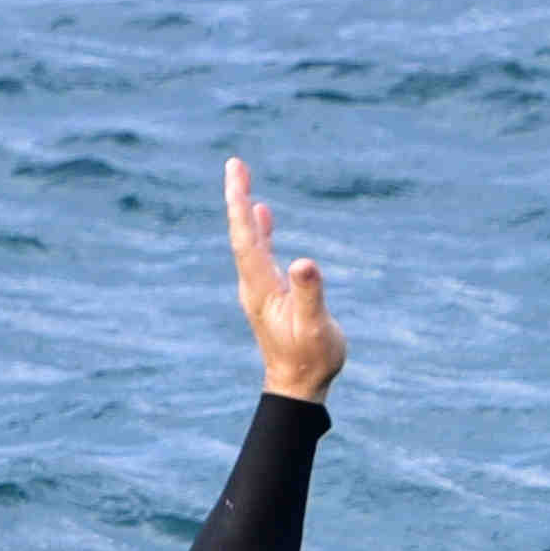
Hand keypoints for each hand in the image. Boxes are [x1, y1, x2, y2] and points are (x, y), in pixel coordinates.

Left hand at [226, 157, 342, 401]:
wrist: (299, 386)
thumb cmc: (311, 358)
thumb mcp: (314, 327)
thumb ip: (309, 294)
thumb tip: (305, 263)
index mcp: (261, 289)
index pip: (246, 240)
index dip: (240, 206)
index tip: (235, 175)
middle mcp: (254, 285)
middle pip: (241, 235)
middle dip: (237, 199)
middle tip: (234, 164)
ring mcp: (260, 288)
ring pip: (248, 242)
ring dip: (245, 211)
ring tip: (241, 179)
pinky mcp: (270, 292)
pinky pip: (259, 252)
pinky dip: (259, 230)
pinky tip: (262, 215)